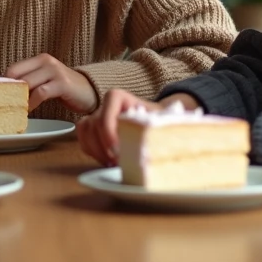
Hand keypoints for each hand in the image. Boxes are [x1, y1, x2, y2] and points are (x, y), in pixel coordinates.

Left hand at [6, 53, 98, 113]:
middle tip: (1, 105)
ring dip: (19, 98)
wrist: (90, 91)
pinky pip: (40, 93)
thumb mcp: (45, 80)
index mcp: (39, 59)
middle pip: (17, 75)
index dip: (3, 83)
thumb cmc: (64, 88)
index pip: (13, 68)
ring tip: (14, 109)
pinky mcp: (62, 84)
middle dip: (8, 91)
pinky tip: (28, 111)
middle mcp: (46, 62)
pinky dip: (31, 103)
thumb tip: (5, 91)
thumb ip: (30, 81)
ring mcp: (55, 71)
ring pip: (27, 83)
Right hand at [76, 90, 199, 165]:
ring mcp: (97, 117)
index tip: (118, 149)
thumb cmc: (163, 121)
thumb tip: (177, 131)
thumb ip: (167, 121)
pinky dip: (92, 153)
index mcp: (120, 97)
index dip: (109, 129)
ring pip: (84, 132)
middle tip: (117, 162)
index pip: (108, 107)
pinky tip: (107, 162)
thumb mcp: (166, 119)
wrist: (158, 123)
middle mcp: (106, 105)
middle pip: (93, 123)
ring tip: (112, 164)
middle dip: (103, 146)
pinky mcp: (93, 130)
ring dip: (96, 151)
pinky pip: (83, 140)